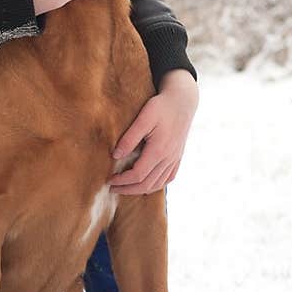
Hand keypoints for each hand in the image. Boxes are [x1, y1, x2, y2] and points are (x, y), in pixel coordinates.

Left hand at [109, 70, 198, 194]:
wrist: (183, 101)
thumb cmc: (161, 107)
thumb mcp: (143, 118)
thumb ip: (129, 138)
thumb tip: (115, 156)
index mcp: (158, 150)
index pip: (138, 175)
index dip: (122, 181)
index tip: (109, 180)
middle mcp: (168, 158)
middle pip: (147, 184)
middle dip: (128, 189)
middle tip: (113, 188)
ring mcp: (175, 159)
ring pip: (158, 184)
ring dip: (140, 190)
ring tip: (126, 188)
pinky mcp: (178, 157)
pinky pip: (168, 178)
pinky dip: (156, 185)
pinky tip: (147, 183)